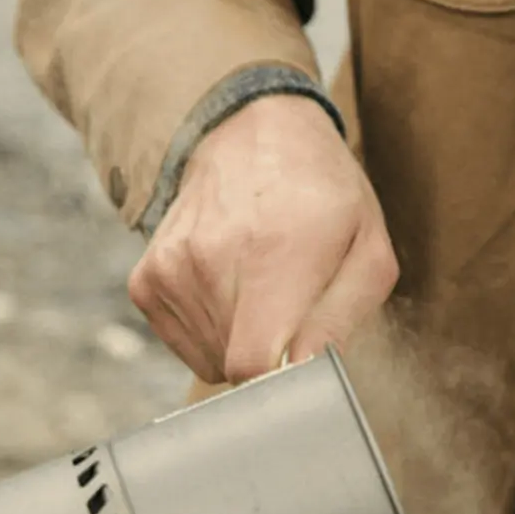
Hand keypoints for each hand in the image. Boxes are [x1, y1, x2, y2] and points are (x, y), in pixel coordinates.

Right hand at [127, 94, 397, 385]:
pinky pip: (188, 345)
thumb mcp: (368, 248)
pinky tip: (230, 285)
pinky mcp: (146, 281)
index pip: (254, 367)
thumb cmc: (322, 195)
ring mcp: (171, 271)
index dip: (281, 382)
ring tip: (260, 285)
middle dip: (272, 355)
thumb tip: (305, 372)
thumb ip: (341, 319)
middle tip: (291, 303)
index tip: (301, 363)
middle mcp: (210, 261)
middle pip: (237, 369)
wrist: (249, 131)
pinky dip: (212, 330)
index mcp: (274, 255)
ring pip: (213, 360)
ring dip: (242, 340)